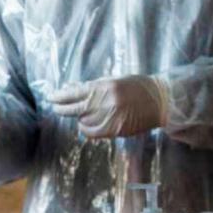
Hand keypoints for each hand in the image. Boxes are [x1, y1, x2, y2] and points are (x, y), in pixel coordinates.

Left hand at [48, 75, 169, 137]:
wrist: (160, 100)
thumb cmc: (136, 86)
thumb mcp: (113, 79)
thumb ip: (92, 86)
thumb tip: (70, 87)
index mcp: (104, 87)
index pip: (74, 93)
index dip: (60, 96)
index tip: (51, 97)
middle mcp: (105, 103)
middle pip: (74, 108)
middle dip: (61, 108)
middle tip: (55, 107)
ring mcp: (111, 118)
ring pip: (83, 121)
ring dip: (77, 117)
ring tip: (76, 114)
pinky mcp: (116, 130)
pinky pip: (93, 132)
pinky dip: (86, 129)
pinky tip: (85, 124)